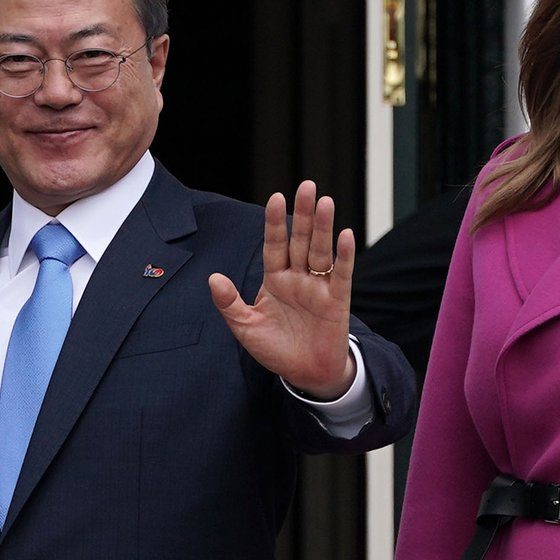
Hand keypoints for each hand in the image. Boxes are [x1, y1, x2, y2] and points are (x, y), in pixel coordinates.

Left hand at [209, 181, 356, 398]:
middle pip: (301, 240)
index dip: (274, 223)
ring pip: (321, 251)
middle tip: (306, 185)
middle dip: (302, 214)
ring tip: (324, 202)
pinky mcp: (337, 300)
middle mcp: (298, 277)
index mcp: (275, 280)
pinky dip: (344, 255)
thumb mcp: (246, 327)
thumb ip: (229, 304)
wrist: (305, 374)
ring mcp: (318, 286)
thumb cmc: (276, 349)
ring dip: (324, 227)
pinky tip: (346, 236)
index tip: (275, 197)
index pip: (274, 245)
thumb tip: (213, 278)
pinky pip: (341, 274)